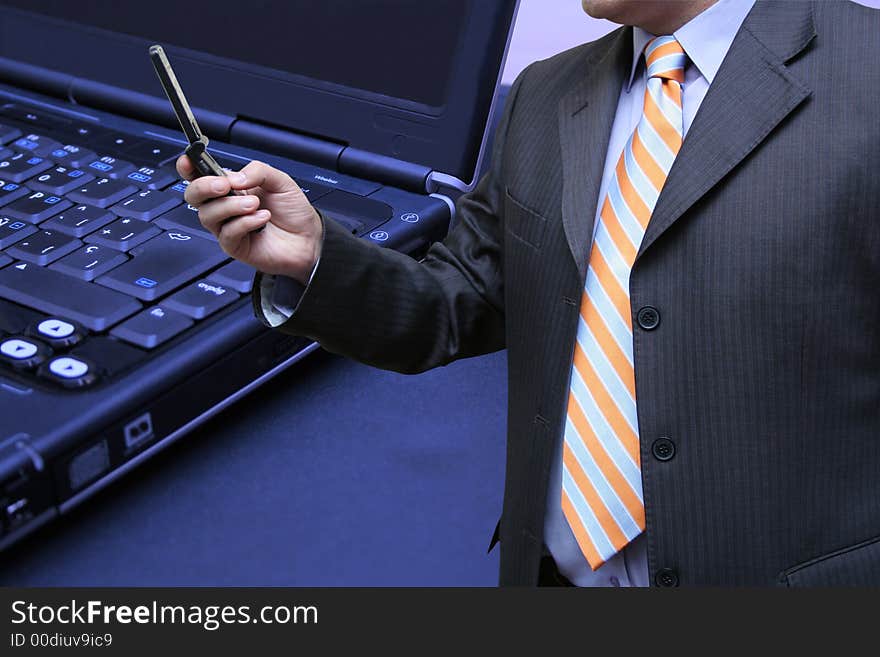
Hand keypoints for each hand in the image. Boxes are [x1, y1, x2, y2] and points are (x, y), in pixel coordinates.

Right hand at [177, 156, 322, 283]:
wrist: (309, 238)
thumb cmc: (293, 211)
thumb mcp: (280, 180)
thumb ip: (257, 171)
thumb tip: (234, 176)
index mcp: (231, 187)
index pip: (200, 175)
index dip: (188, 167)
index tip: (188, 161)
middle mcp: (225, 206)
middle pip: (193, 196)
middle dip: (204, 187)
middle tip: (225, 185)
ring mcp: (228, 227)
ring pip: (208, 215)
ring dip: (231, 206)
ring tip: (255, 205)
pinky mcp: (235, 246)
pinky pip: (227, 233)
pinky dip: (245, 223)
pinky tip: (262, 219)